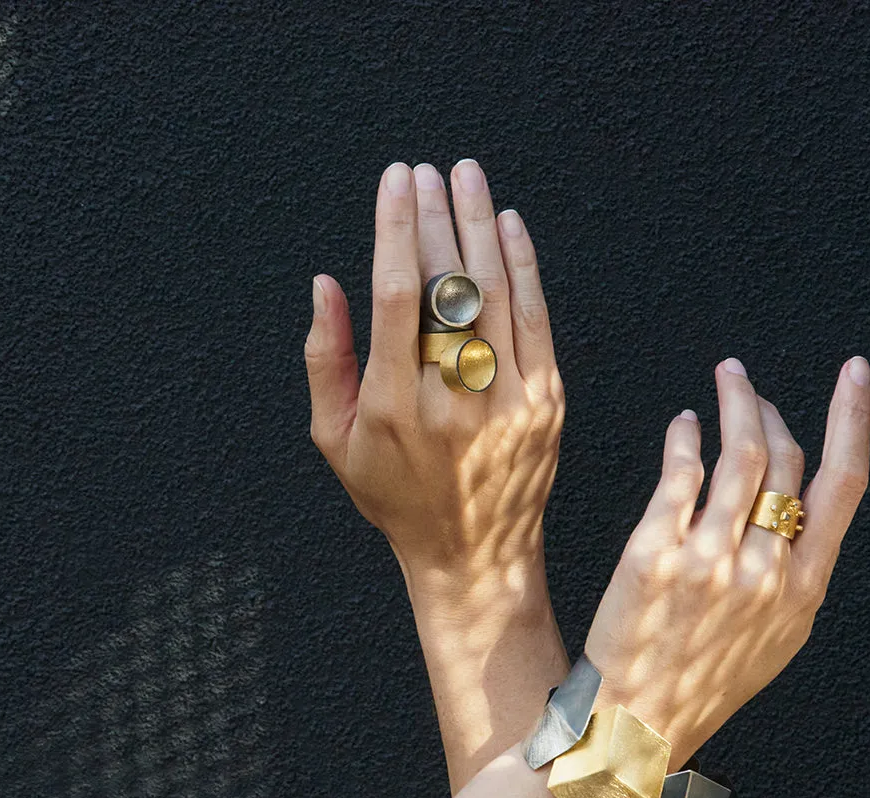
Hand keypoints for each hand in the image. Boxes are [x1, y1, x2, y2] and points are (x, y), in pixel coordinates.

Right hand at [304, 160, 563, 593]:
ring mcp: (505, 399)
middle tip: (427, 171)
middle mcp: (451, 398)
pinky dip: (522, 267)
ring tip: (466, 177)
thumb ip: (324, 359)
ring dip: (480, 225)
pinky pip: (534, 319)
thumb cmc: (394, 494)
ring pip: (494, 292)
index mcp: (392, 404)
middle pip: (447, 285)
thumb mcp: (333, 440)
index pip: (396, 295)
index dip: (396, 229)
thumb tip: (325, 282)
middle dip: (436, 216)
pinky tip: (508, 226)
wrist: (474, 554)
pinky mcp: (545, 401)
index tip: (395, 181)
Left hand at [584, 357, 869, 768]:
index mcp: (802, 592)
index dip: (852, 420)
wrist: (635, 725)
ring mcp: (710, 561)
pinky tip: (684, 425)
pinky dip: (686, 439)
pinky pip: (680, 475)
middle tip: (749, 387)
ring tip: (726, 380)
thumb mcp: (771, 642)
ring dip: (735, 405)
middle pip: (785, 461)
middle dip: (771, 411)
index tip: (854, 374)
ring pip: (737, 456)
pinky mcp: (655, 555)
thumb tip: (796, 514)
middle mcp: (764, 572)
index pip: (843, 486)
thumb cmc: (701, 682)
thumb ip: (791, 579)